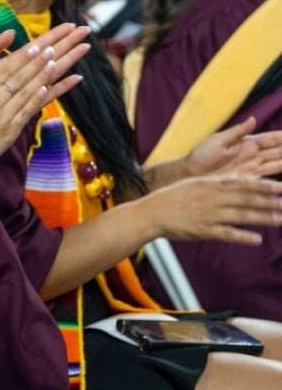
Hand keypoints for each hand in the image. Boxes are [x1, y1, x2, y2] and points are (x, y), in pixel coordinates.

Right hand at [0, 23, 90, 173]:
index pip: (4, 71)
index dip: (20, 58)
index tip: (34, 46)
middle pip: (19, 79)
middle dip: (36, 62)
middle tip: (51, 48)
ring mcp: (5, 117)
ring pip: (27, 93)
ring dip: (42, 76)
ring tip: (55, 62)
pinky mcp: (12, 131)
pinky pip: (28, 112)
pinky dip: (39, 99)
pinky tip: (49, 87)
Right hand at [146, 174, 281, 244]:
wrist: (150, 213)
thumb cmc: (171, 198)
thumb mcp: (193, 184)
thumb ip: (215, 183)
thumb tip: (236, 180)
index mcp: (209, 184)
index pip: (242, 184)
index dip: (262, 186)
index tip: (280, 187)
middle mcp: (211, 198)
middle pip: (246, 199)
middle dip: (269, 202)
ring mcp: (208, 214)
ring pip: (241, 215)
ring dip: (262, 218)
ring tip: (280, 220)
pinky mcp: (203, 230)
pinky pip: (227, 233)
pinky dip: (243, 237)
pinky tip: (257, 239)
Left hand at [184, 117, 281, 179]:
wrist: (189, 175)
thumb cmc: (200, 155)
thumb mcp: (218, 141)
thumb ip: (237, 132)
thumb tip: (254, 119)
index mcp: (247, 143)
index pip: (273, 139)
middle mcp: (254, 156)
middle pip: (280, 152)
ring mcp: (254, 170)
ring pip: (279, 166)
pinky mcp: (250, 184)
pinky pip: (270, 182)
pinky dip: (278, 184)